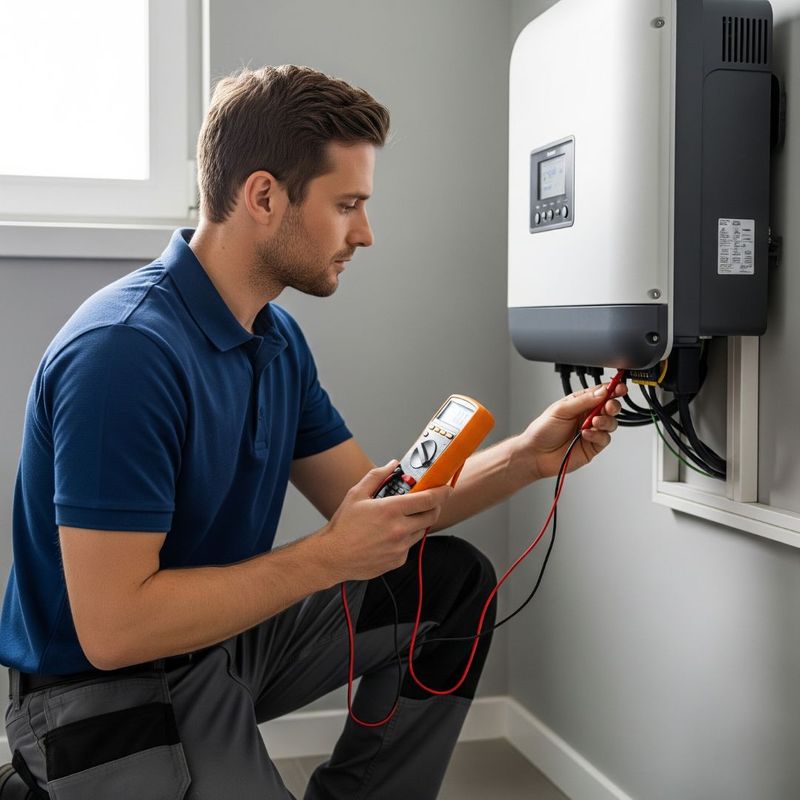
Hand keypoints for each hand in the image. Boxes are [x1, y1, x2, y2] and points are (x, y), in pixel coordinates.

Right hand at [315, 461, 452, 582]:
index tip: (446, 488)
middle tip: (427, 502)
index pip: (428, 499)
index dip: (442, 492)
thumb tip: (392, 465)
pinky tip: (389, 536)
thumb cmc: (343, 527)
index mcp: (391, 510)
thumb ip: (377, 476)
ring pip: (421, 531)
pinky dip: (405, 538)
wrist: (332, 557)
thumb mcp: (356, 494)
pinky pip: (409, 546)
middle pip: (431, 516)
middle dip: (434, 507)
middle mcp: (399, 529)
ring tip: (401, 519)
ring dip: (418, 522)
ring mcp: (400, 547)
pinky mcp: (398, 560)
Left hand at [521, 381, 626, 479]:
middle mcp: (587, 416)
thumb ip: (583, 400)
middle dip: (613, 405)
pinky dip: (598, 435)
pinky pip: (605, 439)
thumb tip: (602, 391)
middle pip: (610, 407)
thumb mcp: (561, 410)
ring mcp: (592, 431)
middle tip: (609, 406)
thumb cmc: (543, 430)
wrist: (536, 454)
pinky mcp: (593, 446)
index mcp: (580, 403)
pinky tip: (586, 435)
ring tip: (594, 422)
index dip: (612, 389)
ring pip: (611, 423)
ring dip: (605, 421)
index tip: (619, 388)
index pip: (601, 393)